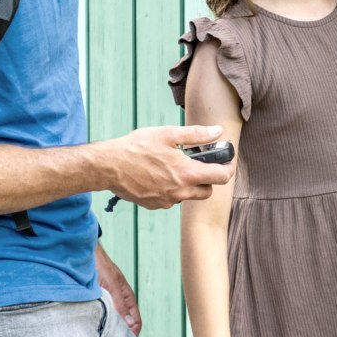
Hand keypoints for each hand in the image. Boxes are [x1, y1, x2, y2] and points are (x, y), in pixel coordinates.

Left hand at [95, 243, 141, 334]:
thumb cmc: (100, 266)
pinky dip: (99, 323)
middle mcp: (119, 301)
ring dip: (109, 330)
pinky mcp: (96, 300)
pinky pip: (101, 315)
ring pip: (112, 320)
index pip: (136, 322)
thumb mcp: (110, 285)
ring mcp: (108, 301)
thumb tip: (129, 325)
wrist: (84, 253)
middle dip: (122, 336)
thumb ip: (119, 304)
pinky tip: (92, 329)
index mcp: (128, 298)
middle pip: (125, 324)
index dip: (133, 335)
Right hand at [105, 125, 233, 209]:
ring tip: (173, 168)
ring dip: (188, 185)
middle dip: (206, 178)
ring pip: (188, 196)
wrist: (108, 166)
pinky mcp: (155, 205)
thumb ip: (196, 134)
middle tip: (196, 164)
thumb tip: (217, 132)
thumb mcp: (168, 134)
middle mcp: (179, 192)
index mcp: (187, 174)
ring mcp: (167, 201)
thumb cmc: (136, 148)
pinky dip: (171, 190)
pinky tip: (159, 176)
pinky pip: (171, 200)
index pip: (221, 178)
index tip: (226, 162)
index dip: (227, 169)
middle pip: (207, 191)